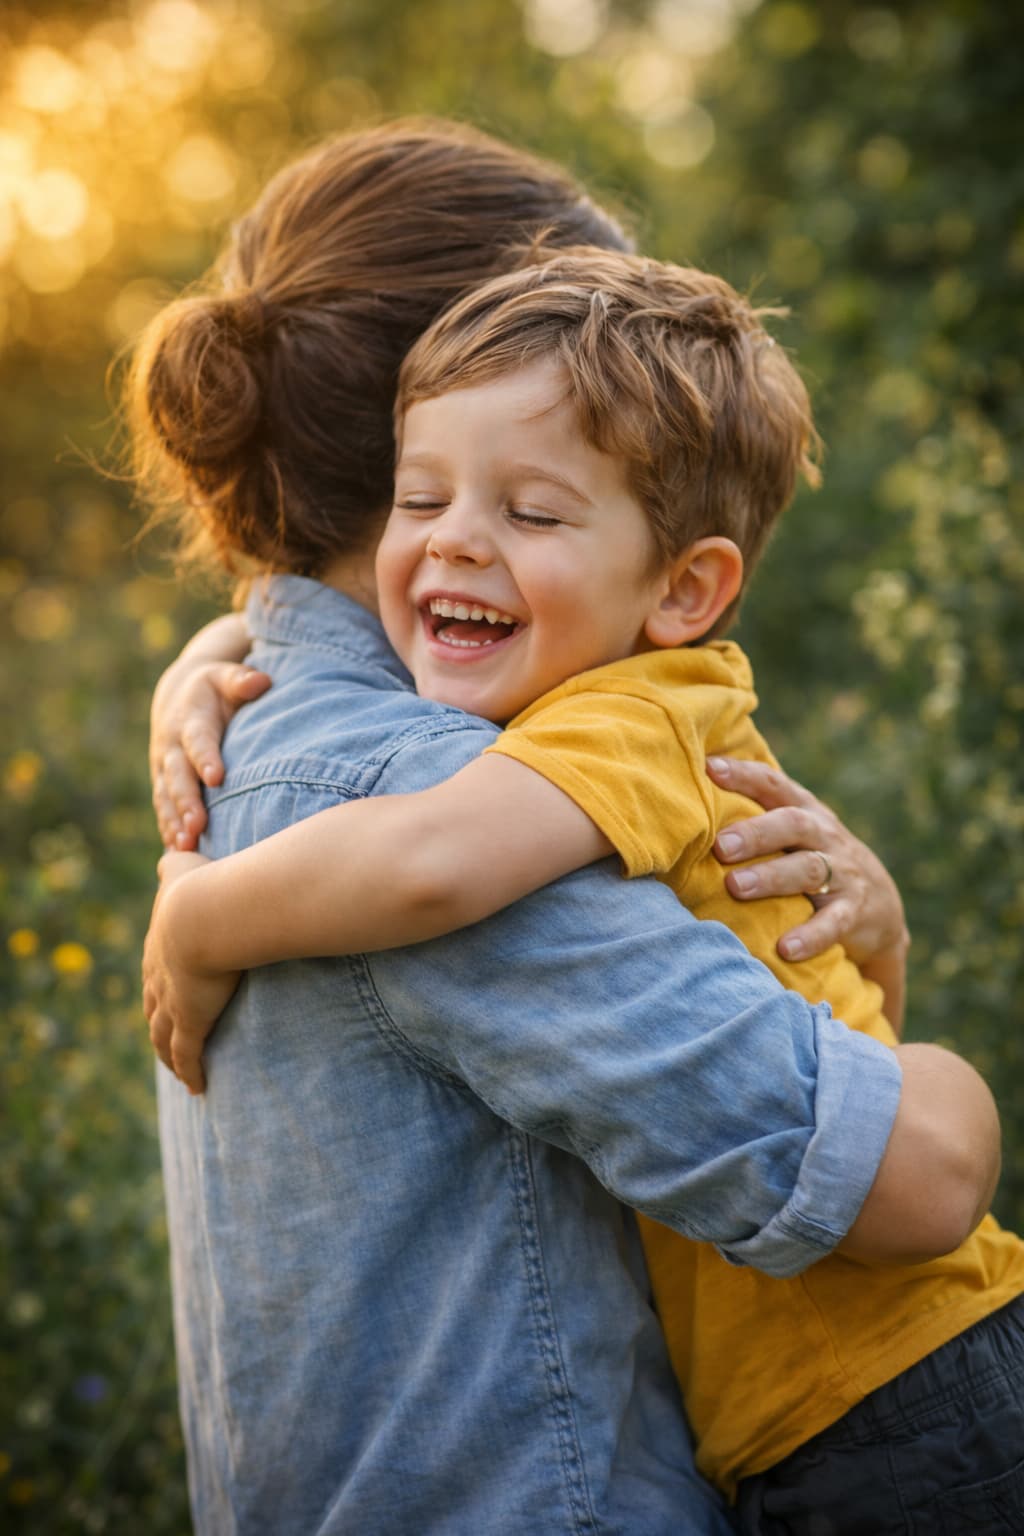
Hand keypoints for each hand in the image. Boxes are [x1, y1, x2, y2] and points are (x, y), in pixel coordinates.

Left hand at [142, 853, 240, 1093]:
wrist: (206, 916)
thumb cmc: (201, 889)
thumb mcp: (181, 869)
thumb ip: (175, 866)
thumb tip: (169, 856)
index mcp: (159, 946)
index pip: (155, 972)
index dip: (159, 985)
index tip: (165, 994)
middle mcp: (159, 979)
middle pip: (153, 1009)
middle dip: (159, 1022)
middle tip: (166, 1035)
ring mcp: (172, 1004)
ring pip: (164, 1038)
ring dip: (169, 1055)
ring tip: (179, 1069)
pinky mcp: (191, 1023)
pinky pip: (187, 1056)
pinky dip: (190, 1073)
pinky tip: (197, 1088)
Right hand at [151, 641, 270, 850]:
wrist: (177, 697)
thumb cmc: (214, 689)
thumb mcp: (225, 677)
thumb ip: (242, 680)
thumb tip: (261, 680)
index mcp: (190, 722)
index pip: (199, 742)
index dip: (206, 758)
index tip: (218, 777)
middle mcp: (172, 748)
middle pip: (178, 778)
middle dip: (187, 802)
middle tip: (198, 826)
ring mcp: (164, 769)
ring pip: (166, 799)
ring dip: (174, 823)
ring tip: (185, 848)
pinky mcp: (162, 785)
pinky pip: (163, 810)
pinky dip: (168, 830)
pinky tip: (177, 854)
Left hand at [706, 756, 909, 967]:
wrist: (880, 906)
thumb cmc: (814, 858)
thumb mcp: (793, 832)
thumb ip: (754, 814)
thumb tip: (688, 795)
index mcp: (804, 811)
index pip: (774, 785)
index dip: (744, 775)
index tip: (709, 769)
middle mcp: (825, 835)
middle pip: (792, 824)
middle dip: (756, 833)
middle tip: (721, 845)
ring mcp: (843, 873)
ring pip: (809, 869)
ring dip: (771, 878)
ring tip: (736, 887)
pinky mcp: (854, 912)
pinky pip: (834, 923)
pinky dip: (811, 935)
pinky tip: (786, 948)